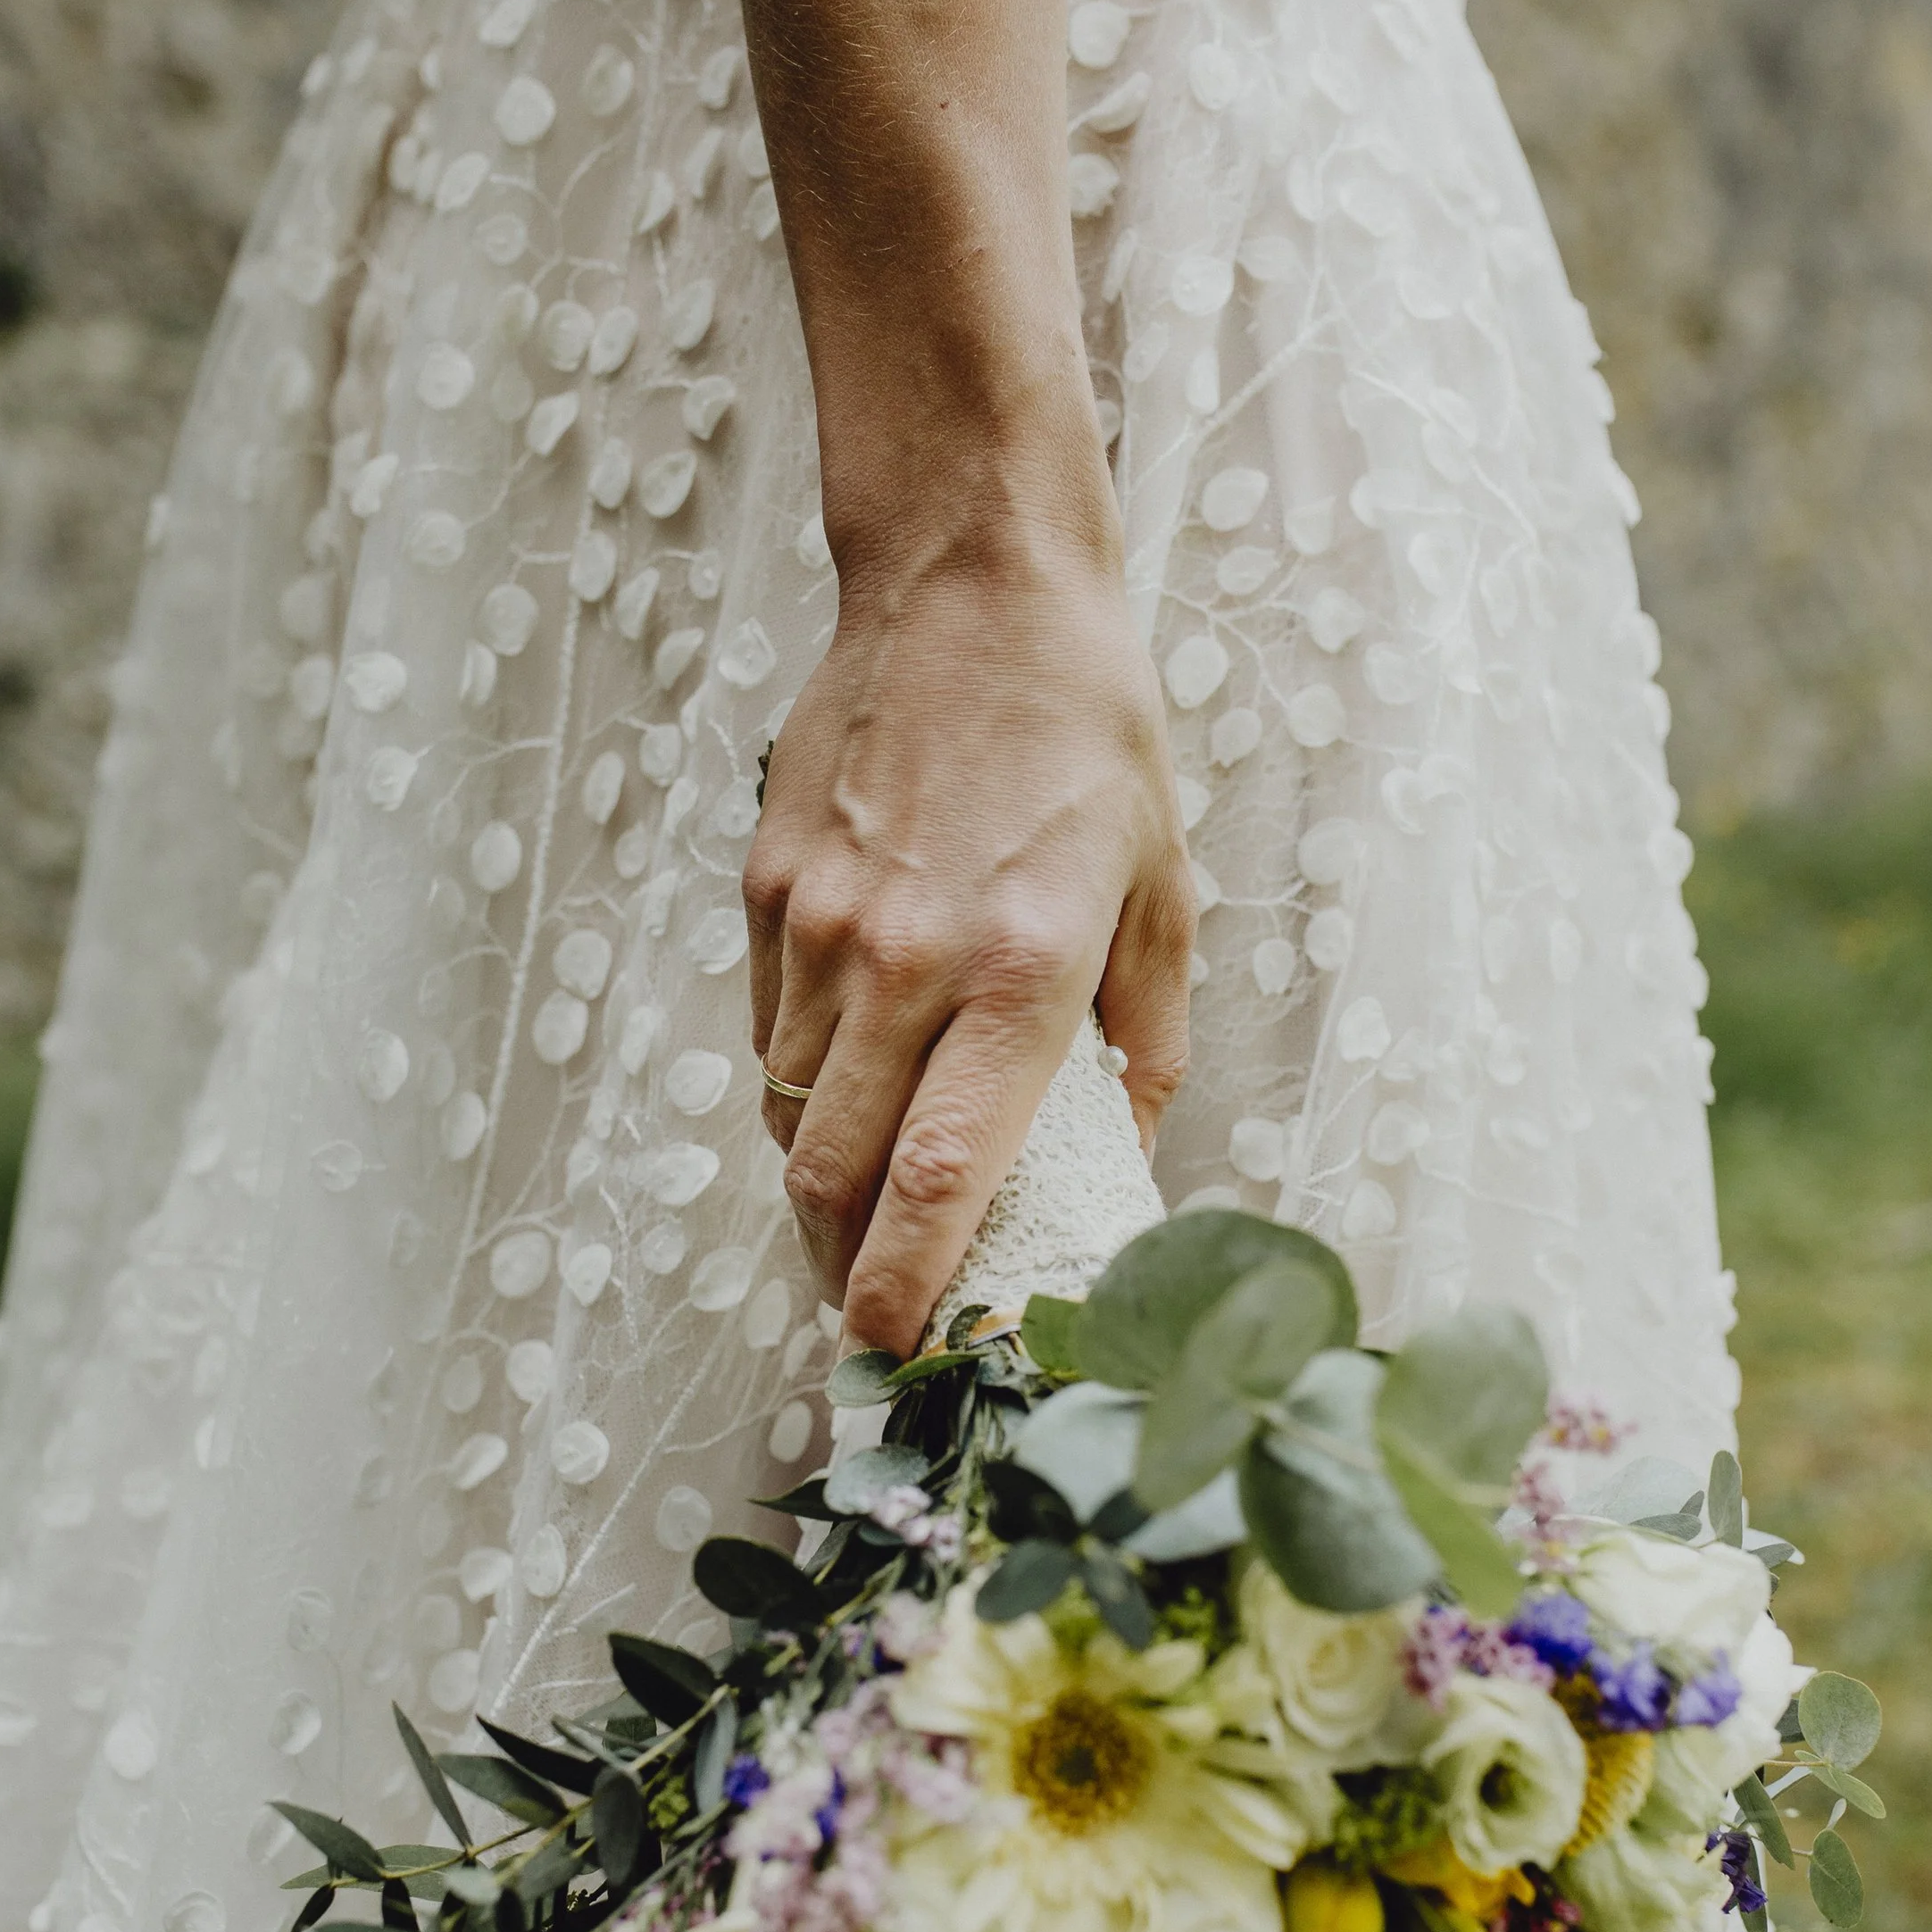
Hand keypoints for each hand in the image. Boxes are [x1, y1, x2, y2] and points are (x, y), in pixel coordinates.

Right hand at [744, 517, 1195, 1355]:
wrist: (973, 583)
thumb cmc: (1089, 737)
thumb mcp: (1163, 895)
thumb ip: (1144, 1047)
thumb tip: (1122, 1160)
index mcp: (1022, 974)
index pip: (936, 1175)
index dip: (904, 1283)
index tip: (894, 1348)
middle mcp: (905, 960)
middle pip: (832, 1175)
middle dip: (843, 1266)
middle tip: (871, 1307)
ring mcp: (820, 923)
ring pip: (790, 1110)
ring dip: (822, 1175)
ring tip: (865, 1193)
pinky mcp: (768, 886)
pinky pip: (768, 1030)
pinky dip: (801, 1079)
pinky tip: (848, 1069)